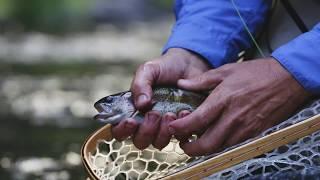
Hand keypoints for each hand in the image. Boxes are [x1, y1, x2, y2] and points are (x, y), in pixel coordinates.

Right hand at [112, 48, 210, 148]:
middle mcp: (147, 122)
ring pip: (158, 143)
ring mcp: (165, 127)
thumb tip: (141, 105)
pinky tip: (184, 111)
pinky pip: (180, 137)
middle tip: (154, 114)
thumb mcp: (148, 70)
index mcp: (133, 110)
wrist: (190, 65)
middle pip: (139, 141)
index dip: (122, 130)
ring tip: (170, 113)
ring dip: (163, 132)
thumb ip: (140, 84)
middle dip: (146, 131)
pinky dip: (181, 128)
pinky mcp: (182, 127)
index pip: (120, 130)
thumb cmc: (165, 68)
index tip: (131, 121)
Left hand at [168, 58, 310, 155]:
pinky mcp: (253, 132)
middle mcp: (233, 118)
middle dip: (190, 148)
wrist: (288, 79)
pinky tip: (215, 135)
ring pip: (219, 147)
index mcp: (223, 100)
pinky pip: (231, 144)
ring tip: (196, 139)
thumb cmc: (257, 73)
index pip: (197, 121)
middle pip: (207, 144)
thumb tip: (182, 84)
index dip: (181, 128)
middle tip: (183, 143)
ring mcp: (244, 128)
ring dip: (204, 148)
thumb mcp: (226, 71)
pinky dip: (219, 144)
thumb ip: (202, 80)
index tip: (173, 128)